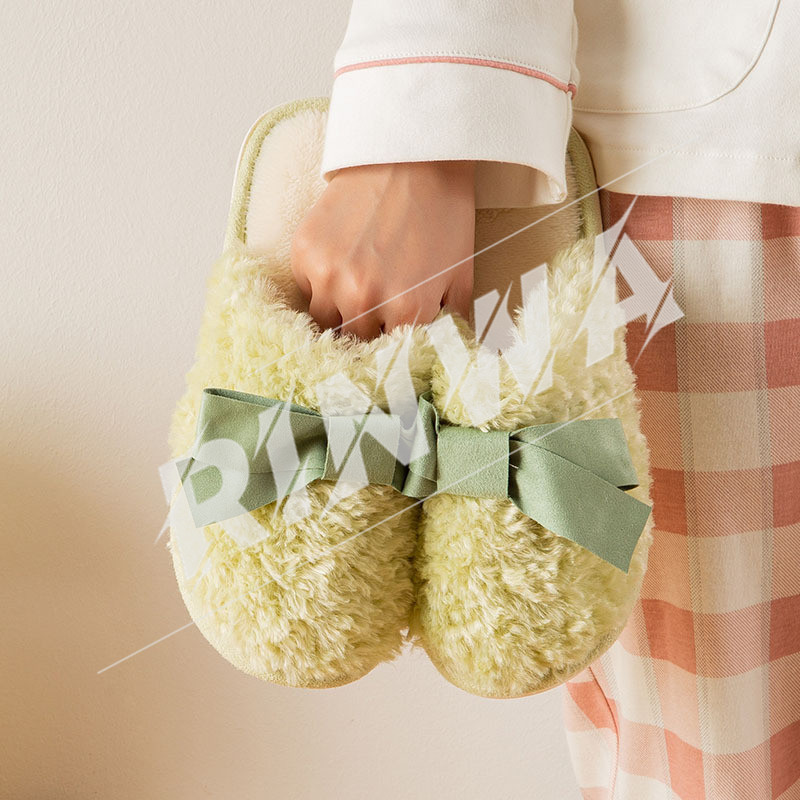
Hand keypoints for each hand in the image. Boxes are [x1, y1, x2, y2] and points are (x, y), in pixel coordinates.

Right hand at [290, 160, 475, 338]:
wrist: (412, 155)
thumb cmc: (442, 215)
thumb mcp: (460, 275)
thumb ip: (451, 324)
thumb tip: (444, 356)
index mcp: (407, 310)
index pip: (389, 356)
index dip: (390, 346)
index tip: (389, 339)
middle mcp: (364, 299)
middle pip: (354, 341)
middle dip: (366, 327)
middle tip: (374, 305)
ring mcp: (330, 275)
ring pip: (324, 319)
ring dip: (338, 308)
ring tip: (355, 281)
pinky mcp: (305, 251)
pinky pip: (305, 286)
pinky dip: (319, 280)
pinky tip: (340, 256)